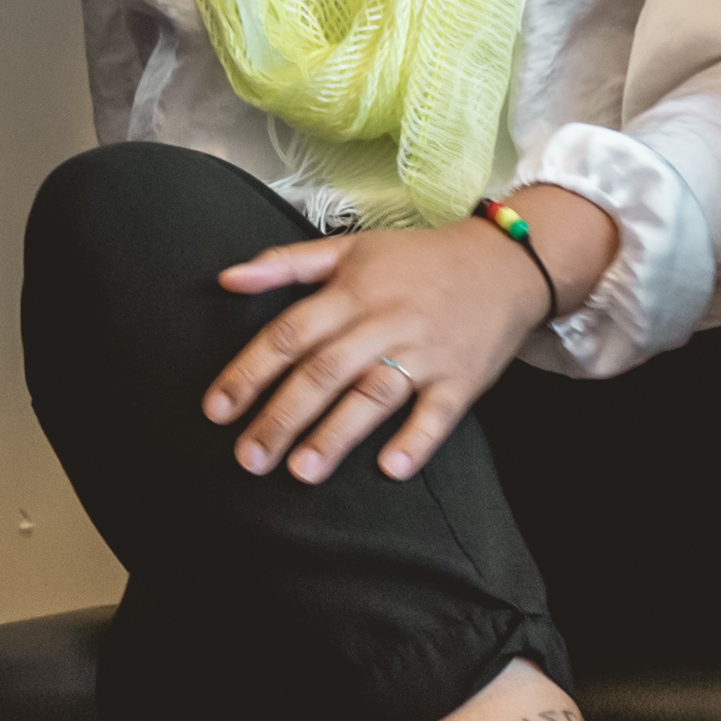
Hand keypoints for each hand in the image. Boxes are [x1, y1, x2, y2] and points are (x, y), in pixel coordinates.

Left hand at [201, 221, 560, 482]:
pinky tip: (389, 469)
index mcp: (350, 292)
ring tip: (302, 471)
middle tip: (248, 458)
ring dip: (336, 434)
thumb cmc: (417, 260)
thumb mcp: (350, 248)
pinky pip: (438, 414)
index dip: (250, 372)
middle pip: (324, 372)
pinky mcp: (462, 379)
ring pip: (374, 395)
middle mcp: (384, 321)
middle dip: (282, 417)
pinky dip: (415, 440)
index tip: (217, 410)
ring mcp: (425, 352)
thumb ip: (285, 264)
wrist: (504, 262)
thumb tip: (226, 278)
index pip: (289, 334)